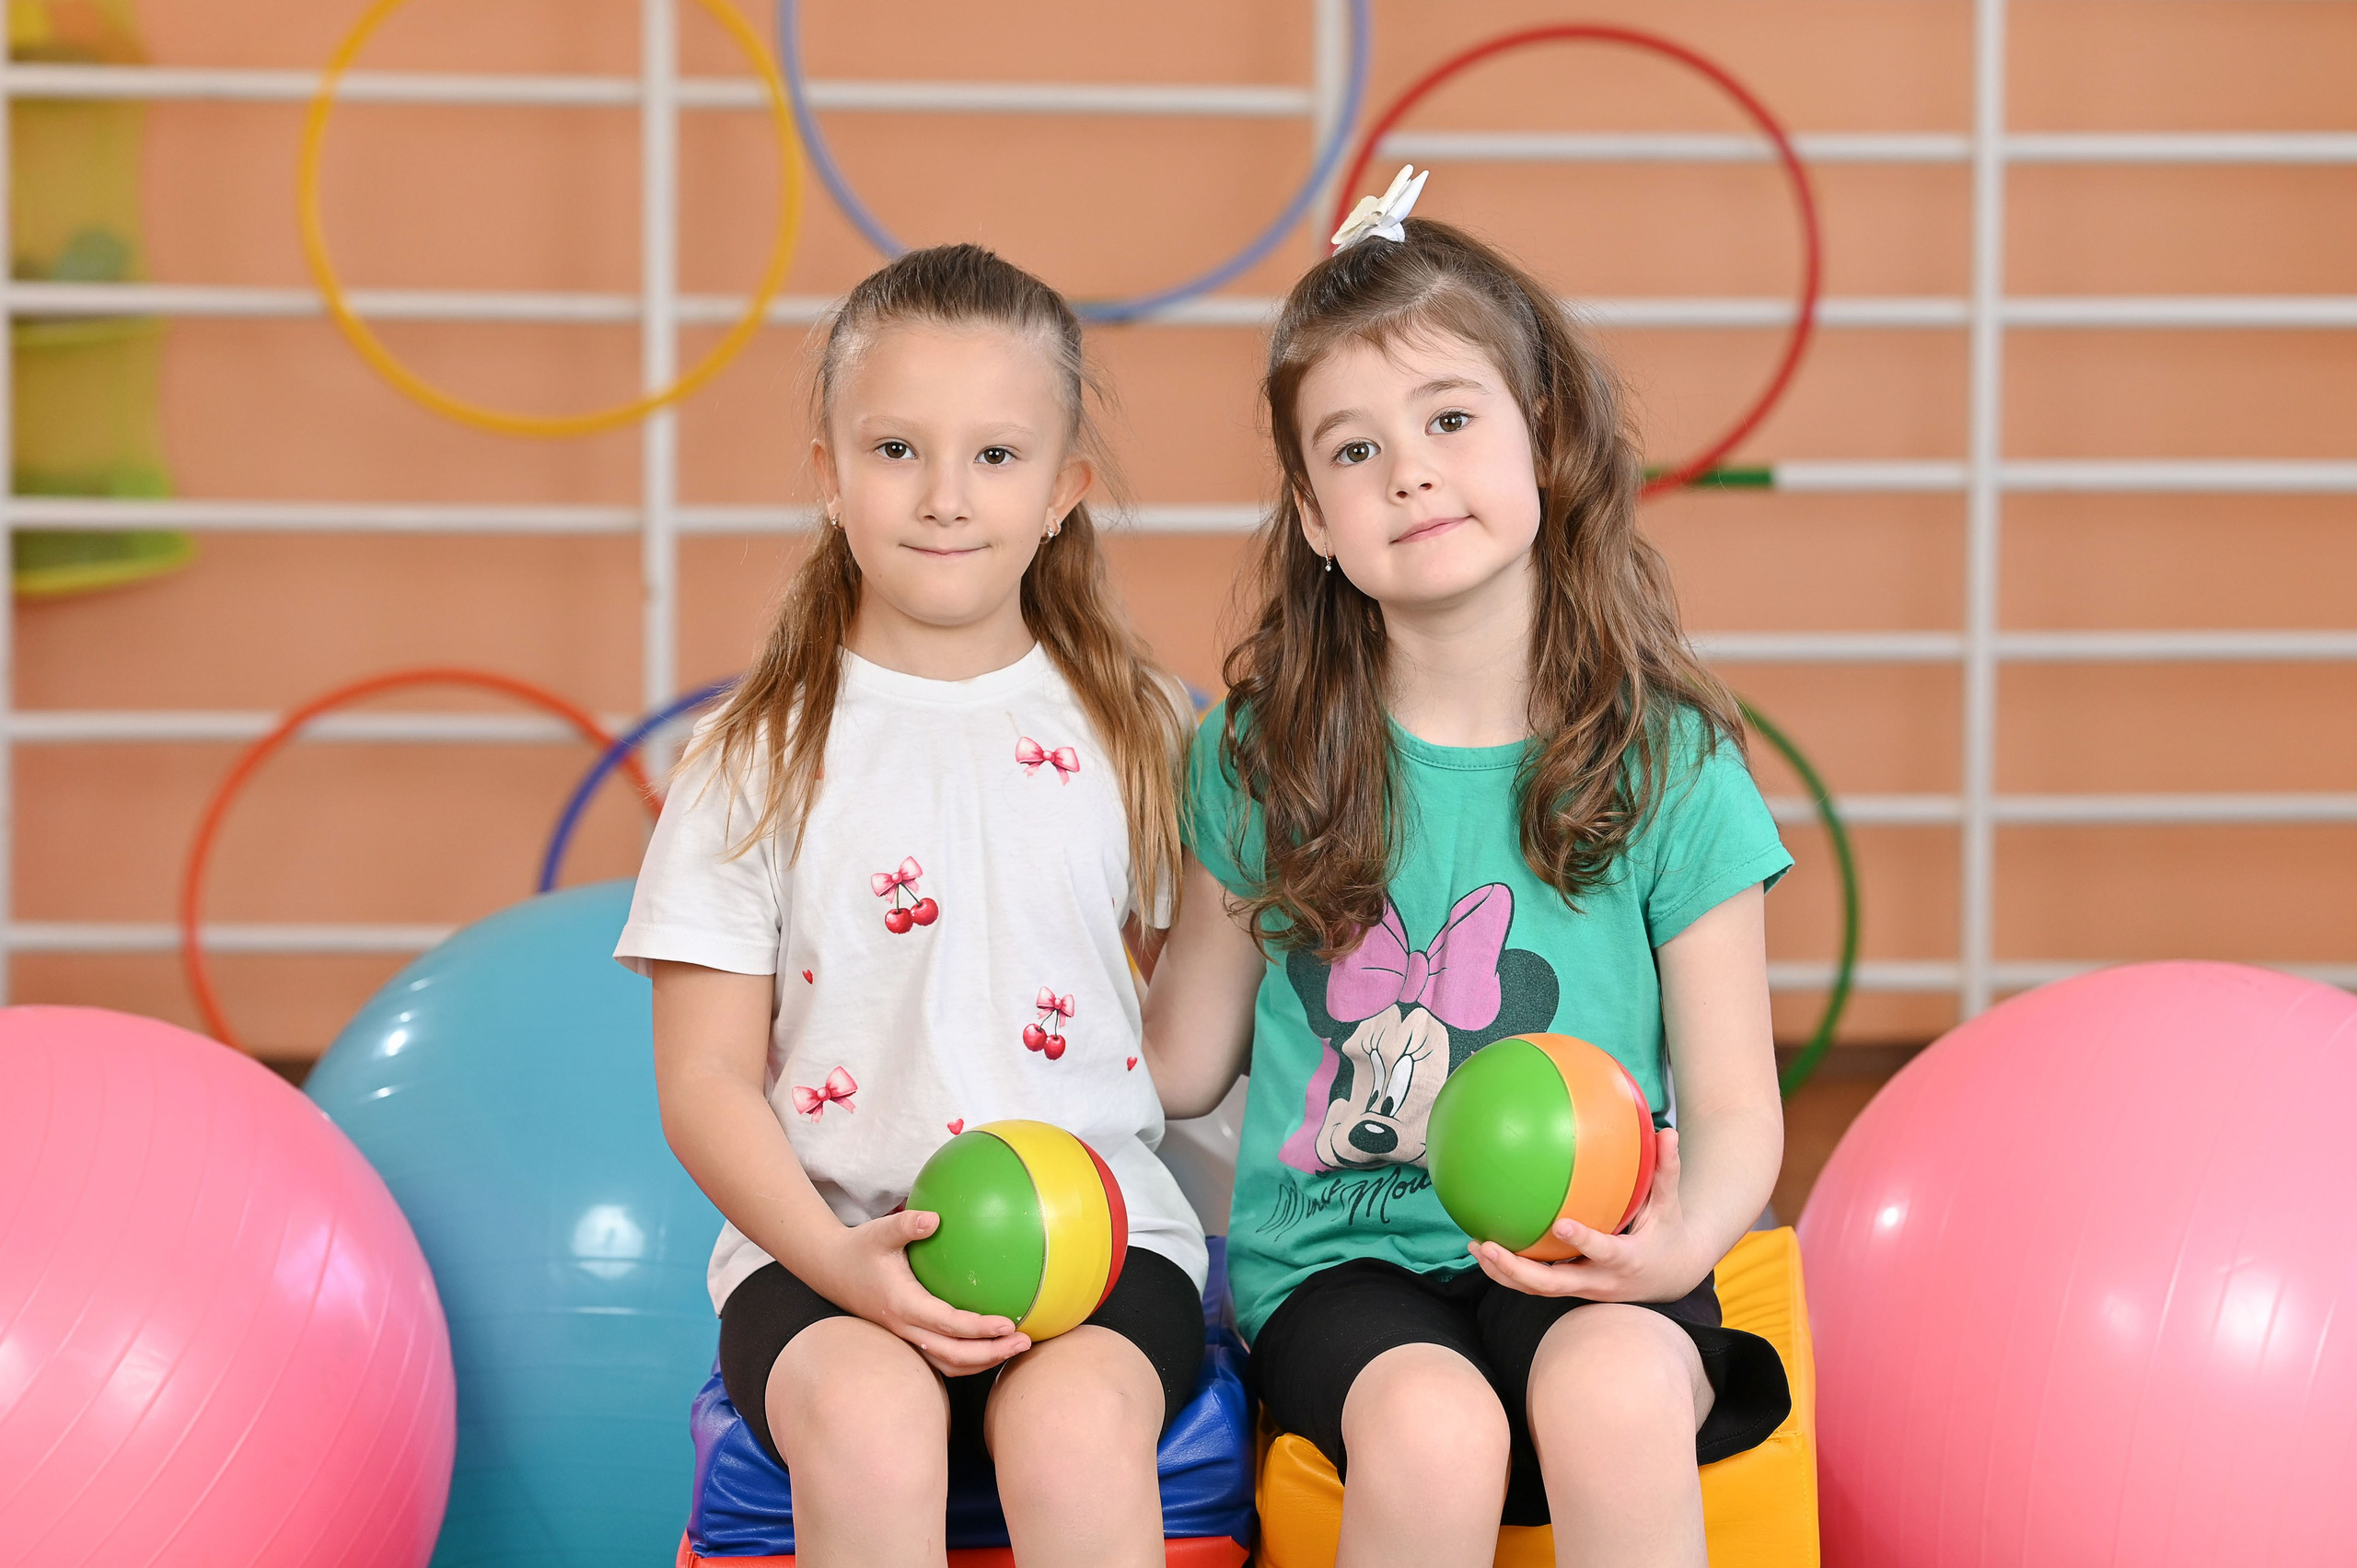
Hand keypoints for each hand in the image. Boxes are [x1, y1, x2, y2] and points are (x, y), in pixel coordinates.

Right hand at [814, 1210, 1031, 1376]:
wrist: (831, 1269)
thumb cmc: (860, 1248)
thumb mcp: (880, 1232)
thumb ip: (907, 1225)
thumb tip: (934, 1218)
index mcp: (903, 1305)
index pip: (947, 1325)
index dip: (979, 1329)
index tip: (1009, 1324)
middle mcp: (905, 1328)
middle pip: (953, 1355)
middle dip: (991, 1354)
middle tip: (1024, 1343)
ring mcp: (906, 1337)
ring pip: (947, 1363)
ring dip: (982, 1362)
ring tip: (1014, 1349)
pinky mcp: (908, 1336)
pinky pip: (940, 1357)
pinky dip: (968, 1359)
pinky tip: (990, 1346)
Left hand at [1467, 1128, 1707, 1302]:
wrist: (1669, 1278)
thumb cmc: (1667, 1234)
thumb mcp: (1670, 1205)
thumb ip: (1666, 1171)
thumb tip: (1666, 1131)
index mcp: (1627, 1260)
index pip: (1604, 1252)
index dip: (1582, 1241)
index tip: (1559, 1223)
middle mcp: (1600, 1281)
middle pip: (1554, 1284)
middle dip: (1518, 1269)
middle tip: (1489, 1245)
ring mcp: (1583, 1289)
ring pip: (1538, 1290)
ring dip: (1504, 1273)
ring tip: (1475, 1245)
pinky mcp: (1571, 1289)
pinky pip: (1536, 1285)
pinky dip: (1509, 1272)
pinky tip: (1485, 1248)